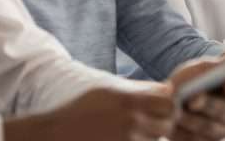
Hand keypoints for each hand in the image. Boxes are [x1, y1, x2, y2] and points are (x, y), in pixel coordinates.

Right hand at [31, 86, 175, 140]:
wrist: (55, 133)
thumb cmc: (82, 109)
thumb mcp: (108, 91)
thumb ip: (139, 89)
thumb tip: (168, 89)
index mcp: (128, 101)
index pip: (169, 103)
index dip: (169, 106)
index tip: (161, 109)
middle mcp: (131, 121)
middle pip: (167, 125)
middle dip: (163, 125)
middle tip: (152, 125)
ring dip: (151, 138)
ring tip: (134, 133)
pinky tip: (126, 140)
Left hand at [167, 58, 224, 140]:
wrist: (172, 103)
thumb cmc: (189, 81)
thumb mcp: (194, 71)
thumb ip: (206, 68)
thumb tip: (217, 66)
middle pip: (224, 110)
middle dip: (208, 104)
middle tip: (193, 101)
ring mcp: (222, 131)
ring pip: (210, 129)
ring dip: (192, 121)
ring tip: (177, 114)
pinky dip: (184, 133)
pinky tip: (173, 125)